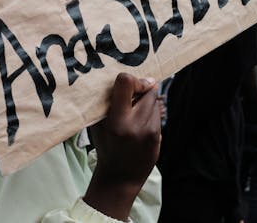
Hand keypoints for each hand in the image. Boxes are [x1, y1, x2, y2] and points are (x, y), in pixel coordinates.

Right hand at [84, 73, 161, 220]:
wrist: (120, 177)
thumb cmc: (105, 147)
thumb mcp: (97, 125)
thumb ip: (106, 102)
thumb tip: (120, 79)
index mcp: (117, 121)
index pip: (127, 82)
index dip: (129, 79)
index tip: (128, 84)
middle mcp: (136, 125)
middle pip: (148, 90)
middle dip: (141, 89)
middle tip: (132, 96)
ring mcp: (151, 131)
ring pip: (155, 101)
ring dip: (146, 102)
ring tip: (134, 113)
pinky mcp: (159, 136)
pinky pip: (157, 114)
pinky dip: (149, 114)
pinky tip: (139, 124)